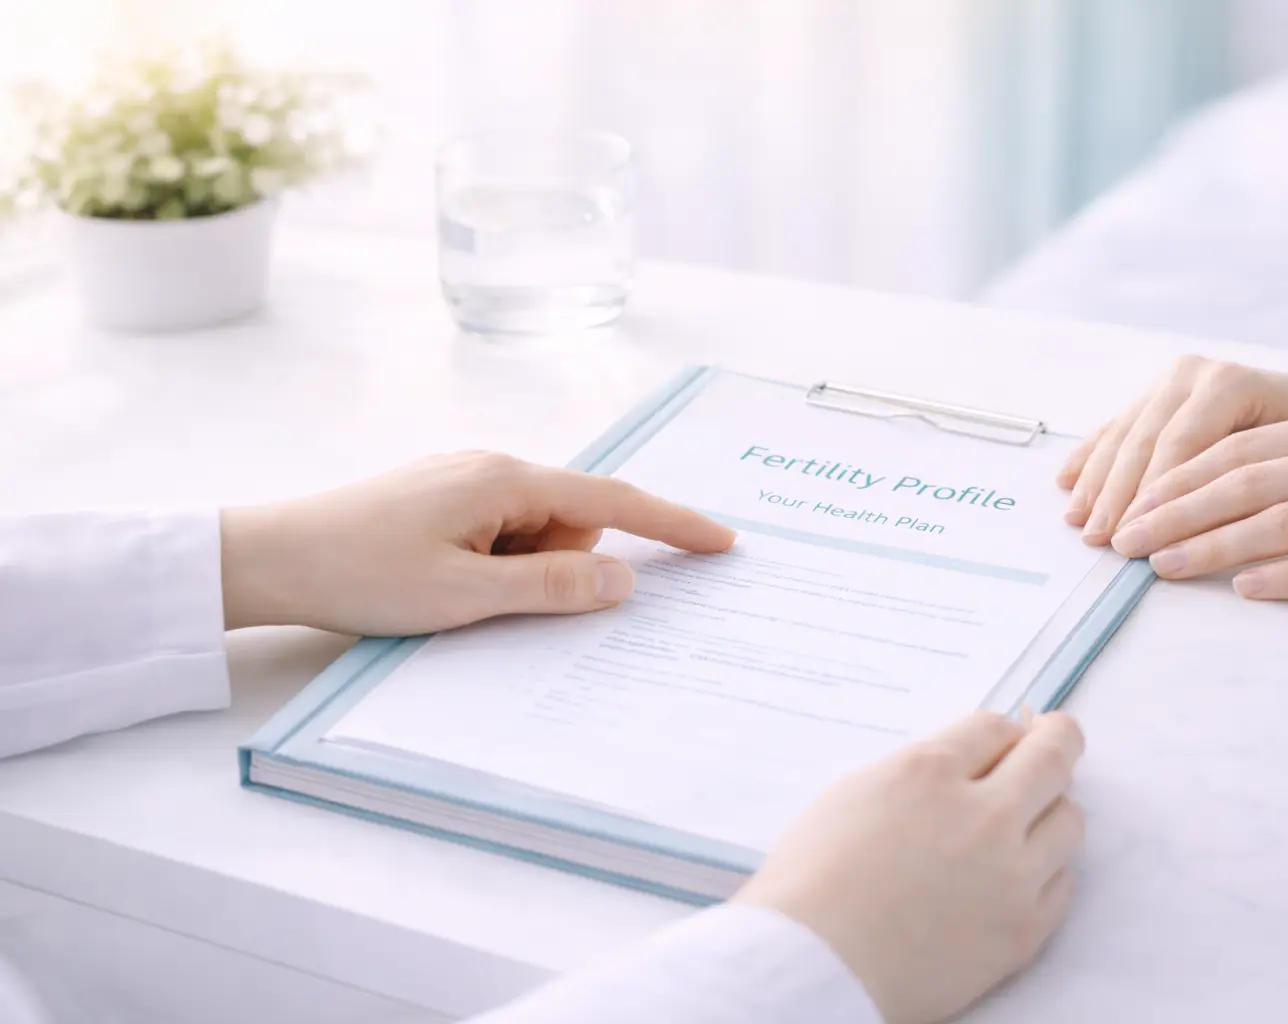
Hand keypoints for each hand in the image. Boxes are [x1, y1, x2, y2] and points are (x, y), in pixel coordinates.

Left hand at [219, 451, 734, 632]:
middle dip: (559, 566)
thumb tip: (623, 581)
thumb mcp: (464, 596)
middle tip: (494, 600)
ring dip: (519, 572)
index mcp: (504, 479)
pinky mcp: (443, 501)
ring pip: (535, 533)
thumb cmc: (360, 573)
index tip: (723, 542)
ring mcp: (465, 482)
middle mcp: (492, 467)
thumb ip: (552, 587)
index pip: (613, 498)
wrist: (269, 557)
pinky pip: (501, 535)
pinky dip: (495, 567)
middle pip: (572, 520)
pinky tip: (445, 586)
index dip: (673, 524)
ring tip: (454, 594)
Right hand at [735, 711, 1085, 1023]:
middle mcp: (982, 815)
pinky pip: (1062, 883)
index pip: (995, 728)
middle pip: (1052, 756)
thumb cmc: (810, 884)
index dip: (1006, 729)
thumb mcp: (852, 795)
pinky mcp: (1023, 929)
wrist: (814, 970)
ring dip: (1052, 808)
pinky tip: (1022, 873)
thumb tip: (959, 768)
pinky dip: (1047, 870)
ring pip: (1069, 819)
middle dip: (1058, 739)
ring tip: (1031, 817)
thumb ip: (915, 773)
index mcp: (929, 772)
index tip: (1011, 735)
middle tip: (1054, 739)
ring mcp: (1011, 874)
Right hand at [1061, 356, 1287, 544]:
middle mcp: (1197, 372)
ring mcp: (1172, 380)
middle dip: (1117, 495)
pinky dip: (1091, 457)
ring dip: (1096, 482)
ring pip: (1124, 435)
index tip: (1133, 540)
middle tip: (1100, 540)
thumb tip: (1197, 538)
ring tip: (1079, 522)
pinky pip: (1116, 427)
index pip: (1178, 447)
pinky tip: (1068, 483)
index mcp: (1231, 383)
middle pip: (1145, 441)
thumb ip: (1247, 493)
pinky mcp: (1157, 392)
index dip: (1151, 496)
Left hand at [1109, 407, 1287, 598]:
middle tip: (1123, 540)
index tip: (1132, 502)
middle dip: (1176, 512)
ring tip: (1162, 566)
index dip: (1179, 477)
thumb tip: (1221, 493)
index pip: (1241, 450)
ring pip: (1283, 520)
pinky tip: (1247, 589)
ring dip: (1213, 545)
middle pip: (1247, 483)